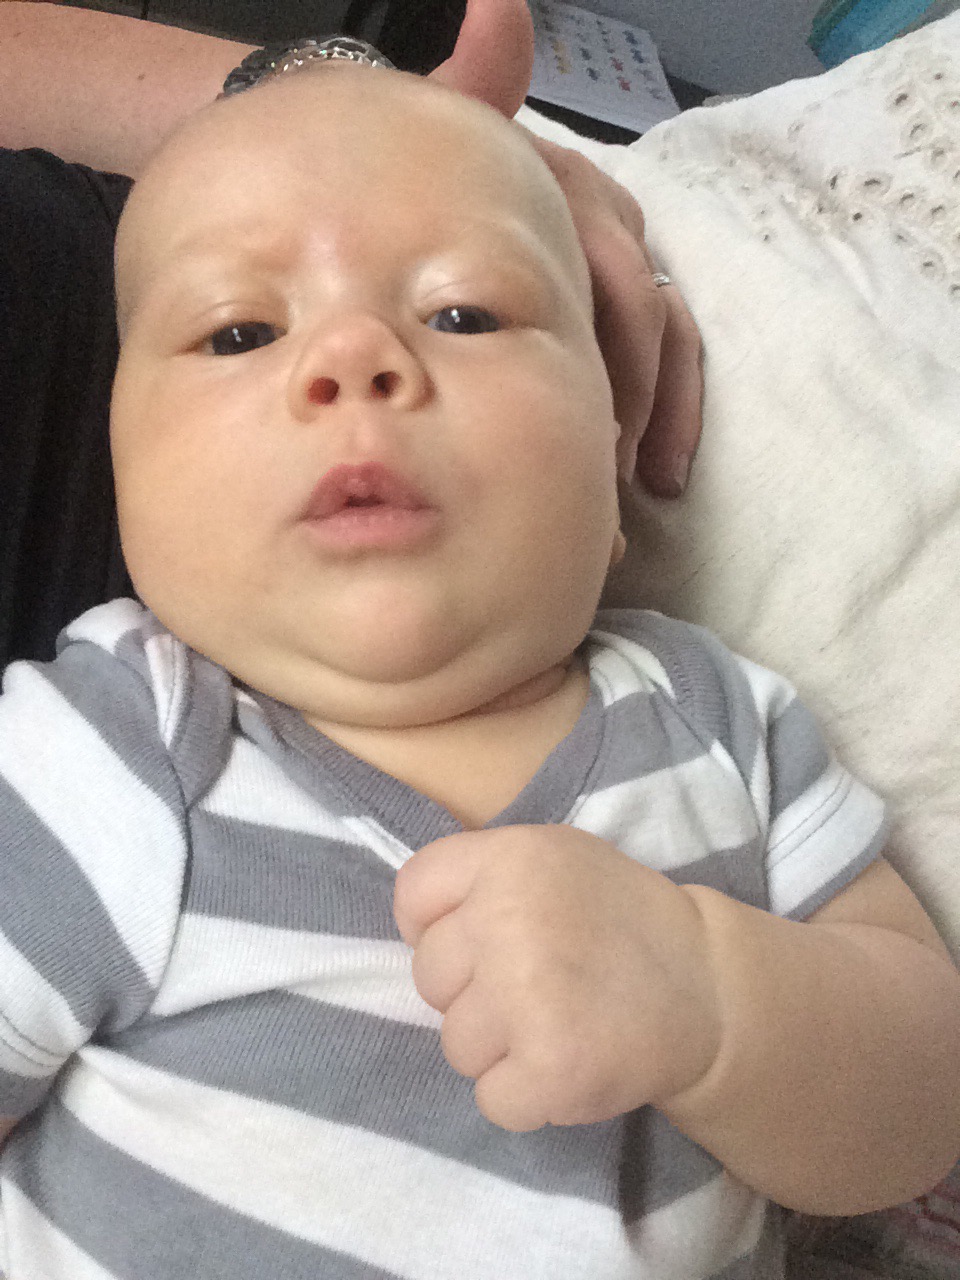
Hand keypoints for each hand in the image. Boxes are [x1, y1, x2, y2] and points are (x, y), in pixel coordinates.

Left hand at [394, 824, 719, 1131]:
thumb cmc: (617, 920)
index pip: (413, 893)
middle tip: (535, 988)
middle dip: (471, 992)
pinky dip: (526, 1096)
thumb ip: (485, 877)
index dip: (434, 926)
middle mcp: (510, 917)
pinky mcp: (551, 1067)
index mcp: (510, 857)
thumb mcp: (554, 858)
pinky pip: (492, 1099)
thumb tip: (415, 928)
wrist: (710, 986)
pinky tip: (568, 1063)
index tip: (476, 943)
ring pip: (455, 1044)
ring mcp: (528, 994)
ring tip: (556, 1024)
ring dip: (499, 1048)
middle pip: (428, 977)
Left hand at [431, 0, 703, 495]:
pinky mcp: (613, 303)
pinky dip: (662, 414)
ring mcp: (610, 265)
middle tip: (609, 470)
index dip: (614, 349)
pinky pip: (661, 355)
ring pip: (665, 337)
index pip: (614, 267)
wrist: (399, 173)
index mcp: (564, 193)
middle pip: (646, 311)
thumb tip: (500, 7)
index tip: (593, 428)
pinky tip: (653, 471)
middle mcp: (600, 224)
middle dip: (636, 395)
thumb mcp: (447, 131)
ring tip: (646, 481)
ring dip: (661, 412)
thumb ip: (480, 81)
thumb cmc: (419, 175)